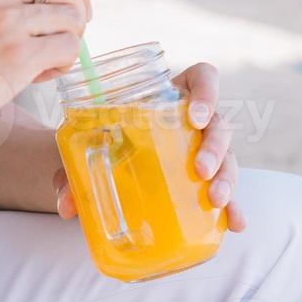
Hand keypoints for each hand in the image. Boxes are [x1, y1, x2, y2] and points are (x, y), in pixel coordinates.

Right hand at [0, 0, 91, 139]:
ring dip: (68, 42)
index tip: (70, 7)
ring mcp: (8, 20)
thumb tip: (50, 1)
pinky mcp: (18, 56)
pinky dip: (63, 63)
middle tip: (66, 37)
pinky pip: (67, 49)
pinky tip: (41, 74)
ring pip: (72, 19)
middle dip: (77, 13)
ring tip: (45, 62)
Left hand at [53, 62, 246, 232]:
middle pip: (219, 123)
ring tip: (216, 201)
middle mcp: (194, 121)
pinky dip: (233, 208)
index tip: (195, 114)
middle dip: (215, 147)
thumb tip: (65, 204)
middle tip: (200, 170)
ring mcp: (204, 150)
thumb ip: (73, 171)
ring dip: (226, 178)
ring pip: (229, 157)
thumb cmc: (104, 143)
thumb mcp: (87, 148)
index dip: (207, 91)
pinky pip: (228, 190)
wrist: (104, 162)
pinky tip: (236, 224)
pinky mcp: (208, 178)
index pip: (204, 78)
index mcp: (171, 97)